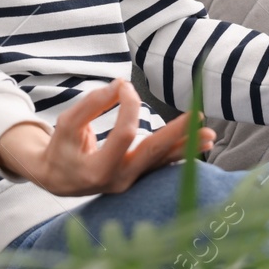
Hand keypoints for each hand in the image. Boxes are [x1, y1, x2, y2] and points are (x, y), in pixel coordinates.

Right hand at [0, 79, 216, 196]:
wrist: (59, 178)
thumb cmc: (61, 149)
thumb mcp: (67, 124)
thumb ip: (91, 104)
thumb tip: (121, 85)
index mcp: (98, 170)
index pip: (124, 133)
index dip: (128, 105)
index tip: (124, 85)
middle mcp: (119, 180)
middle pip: (152, 154)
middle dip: (176, 134)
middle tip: (199, 118)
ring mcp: (130, 183)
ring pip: (161, 162)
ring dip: (186, 147)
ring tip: (209, 136)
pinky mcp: (137, 178)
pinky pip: (160, 165)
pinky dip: (178, 153)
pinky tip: (197, 145)